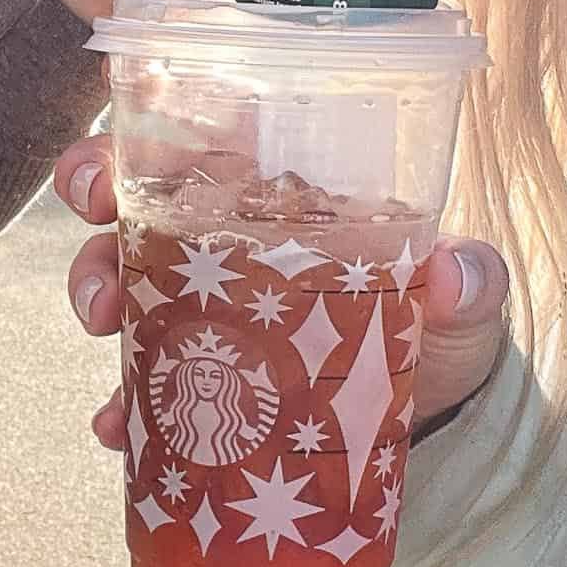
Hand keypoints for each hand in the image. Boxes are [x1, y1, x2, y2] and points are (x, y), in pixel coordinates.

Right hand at [53, 136, 510, 440]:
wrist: (437, 431)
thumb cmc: (441, 337)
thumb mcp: (464, 304)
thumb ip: (470, 281)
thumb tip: (454, 272)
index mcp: (285, 200)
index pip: (203, 143)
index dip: (142, 134)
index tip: (112, 160)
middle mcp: (230, 245)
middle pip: (138, 201)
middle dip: (95, 204)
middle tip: (96, 237)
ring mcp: (206, 314)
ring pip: (124, 280)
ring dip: (95, 292)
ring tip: (104, 326)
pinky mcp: (199, 386)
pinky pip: (140, 386)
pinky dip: (119, 405)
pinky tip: (115, 426)